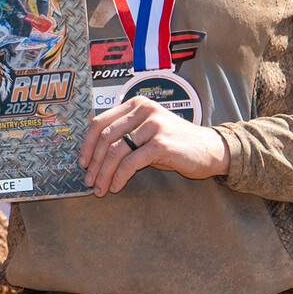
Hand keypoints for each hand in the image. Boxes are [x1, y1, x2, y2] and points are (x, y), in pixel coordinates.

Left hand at [79, 95, 229, 195]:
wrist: (210, 150)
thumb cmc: (175, 143)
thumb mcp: (147, 132)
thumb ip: (124, 134)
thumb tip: (94, 155)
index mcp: (136, 104)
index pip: (99, 123)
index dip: (87, 145)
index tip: (82, 163)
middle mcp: (143, 111)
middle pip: (105, 138)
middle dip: (94, 163)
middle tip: (89, 181)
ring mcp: (153, 126)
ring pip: (116, 151)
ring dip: (104, 173)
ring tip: (100, 188)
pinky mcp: (160, 144)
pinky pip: (131, 163)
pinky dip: (119, 177)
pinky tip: (115, 186)